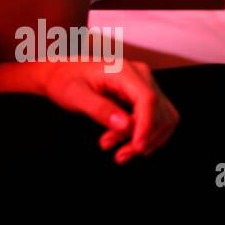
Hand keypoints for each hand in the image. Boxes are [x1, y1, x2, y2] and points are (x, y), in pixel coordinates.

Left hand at [41, 59, 179, 163]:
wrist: (60, 73)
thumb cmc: (65, 81)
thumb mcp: (75, 95)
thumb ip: (100, 109)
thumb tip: (125, 126)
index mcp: (122, 69)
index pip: (147, 98)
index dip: (146, 126)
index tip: (136, 147)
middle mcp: (140, 74)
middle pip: (158, 111)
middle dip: (143, 138)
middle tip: (120, 155)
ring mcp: (145, 84)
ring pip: (163, 118)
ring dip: (147, 140)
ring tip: (122, 153)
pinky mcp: (144, 95)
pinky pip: (159, 118)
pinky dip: (148, 135)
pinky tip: (130, 144)